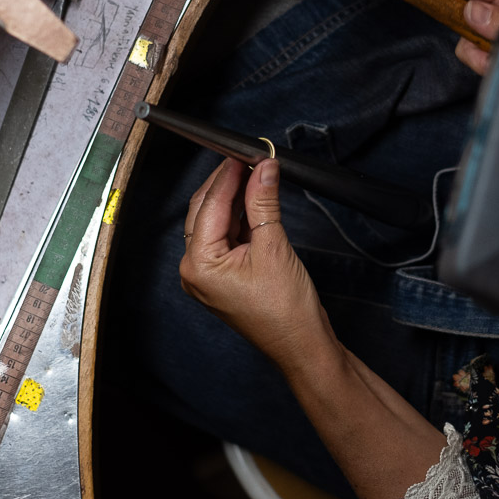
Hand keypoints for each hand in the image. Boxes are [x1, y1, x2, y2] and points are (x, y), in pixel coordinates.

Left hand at [179, 158, 335, 369]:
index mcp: (199, 264)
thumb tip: (264, 168)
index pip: (210, 206)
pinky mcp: (225, 275)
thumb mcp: (274, 246)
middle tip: (250, 159)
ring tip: (256, 174)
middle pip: (206, 211)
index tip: (244, 153)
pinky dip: (241, 216)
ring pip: (216, 222)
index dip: (227, 176)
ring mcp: (209, 273)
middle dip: (227, 183)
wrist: (302, 344)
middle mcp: (196, 269)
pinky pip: (227, 236)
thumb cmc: (285, 310)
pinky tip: (256, 199)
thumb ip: (264, 202)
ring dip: (235, 198)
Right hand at [393, 0, 498, 74]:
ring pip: (466, 42)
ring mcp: (493, 30)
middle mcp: (496, 7)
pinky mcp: (494, 51)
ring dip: (482, 54)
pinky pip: (477, 60)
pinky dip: (489, 65)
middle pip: (455, 10)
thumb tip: (470, 10)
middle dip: (460, 25)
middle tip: (472, 31)